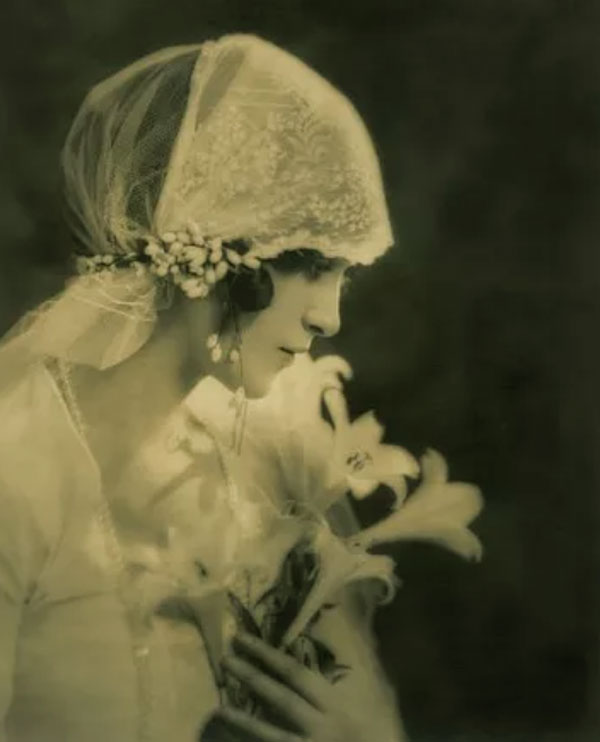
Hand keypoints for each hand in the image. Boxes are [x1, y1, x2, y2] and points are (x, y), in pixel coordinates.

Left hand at [214, 632, 374, 741]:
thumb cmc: (375, 741)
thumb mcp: (360, 711)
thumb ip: (334, 694)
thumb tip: (297, 675)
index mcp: (335, 705)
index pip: (295, 673)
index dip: (267, 654)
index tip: (241, 638)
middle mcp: (323, 726)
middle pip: (280, 698)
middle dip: (251, 678)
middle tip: (224, 660)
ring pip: (271, 736)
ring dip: (243, 723)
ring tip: (218, 711)